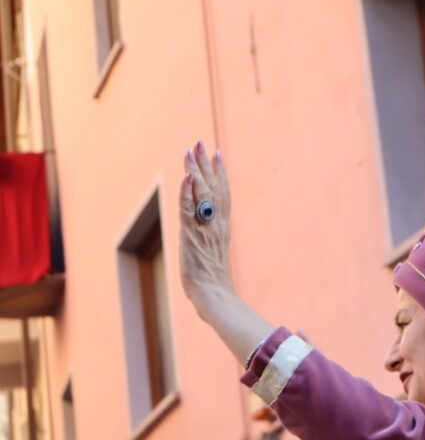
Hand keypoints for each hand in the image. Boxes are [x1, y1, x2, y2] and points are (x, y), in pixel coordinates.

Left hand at [179, 140, 233, 318]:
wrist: (215, 296)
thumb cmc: (213, 282)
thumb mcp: (213, 254)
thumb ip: (212, 239)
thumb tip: (208, 235)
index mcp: (222, 227)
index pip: (223, 193)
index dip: (220, 173)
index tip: (217, 153)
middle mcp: (216, 223)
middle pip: (213, 187)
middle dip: (206, 164)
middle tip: (201, 143)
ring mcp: (204, 228)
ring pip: (201, 194)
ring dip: (196, 171)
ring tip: (191, 151)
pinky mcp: (191, 236)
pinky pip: (190, 210)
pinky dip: (188, 193)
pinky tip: (187, 178)